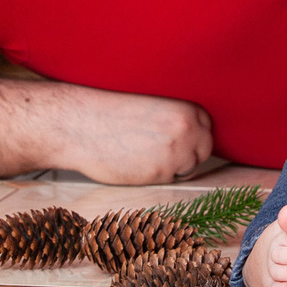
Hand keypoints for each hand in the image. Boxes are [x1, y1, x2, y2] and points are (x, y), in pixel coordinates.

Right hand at [58, 90, 218, 183]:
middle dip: (189, 152)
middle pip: (204, 150)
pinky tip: (136, 163)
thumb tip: (193, 135)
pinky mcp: (159, 174)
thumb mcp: (151, 106)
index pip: (206, 125)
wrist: (80, 124)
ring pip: (188, 168)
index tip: (180, 136)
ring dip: (173, 166)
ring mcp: (175, 154)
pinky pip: (169, 180)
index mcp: (185, 110)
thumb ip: (175, 119)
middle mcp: (187, 131)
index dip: (193, 133)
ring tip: (145, 155)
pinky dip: (156, 176)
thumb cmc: (108, 112)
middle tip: (162, 150)